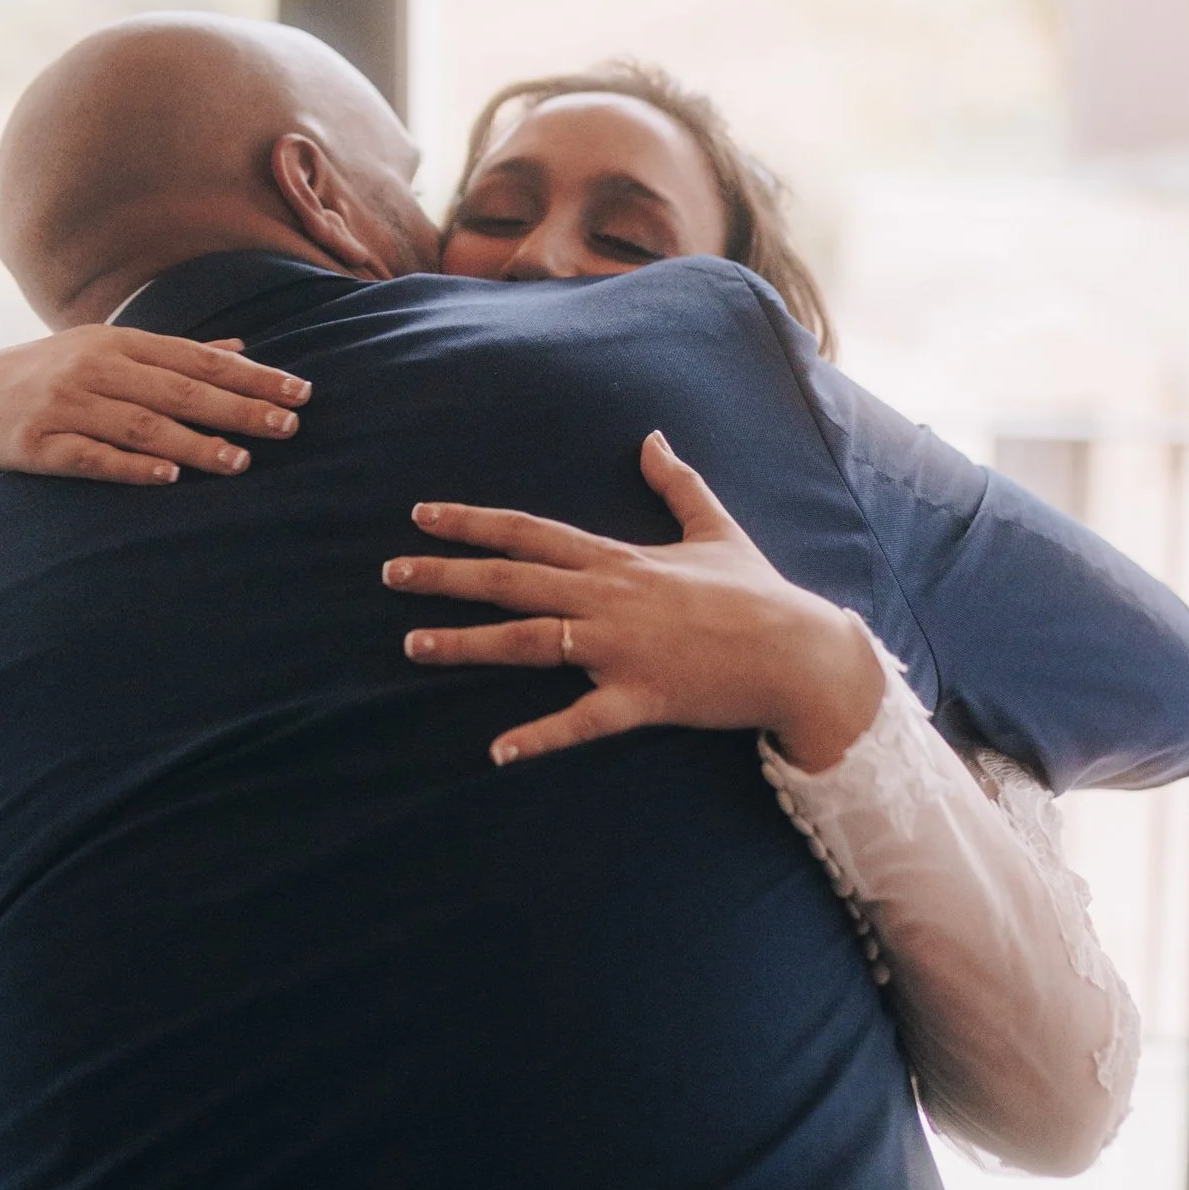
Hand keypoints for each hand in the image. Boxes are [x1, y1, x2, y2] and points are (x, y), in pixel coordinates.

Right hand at [0, 329, 311, 515]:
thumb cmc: (54, 375)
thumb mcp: (110, 352)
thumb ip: (175, 354)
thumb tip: (241, 348)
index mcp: (120, 342)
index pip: (199, 359)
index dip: (252, 376)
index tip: (300, 392)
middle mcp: (95, 367)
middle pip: (179, 390)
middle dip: (238, 408)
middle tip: (288, 426)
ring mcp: (64, 404)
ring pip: (141, 424)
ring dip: (194, 442)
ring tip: (240, 461)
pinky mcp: (36, 444)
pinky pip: (89, 456)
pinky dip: (129, 466)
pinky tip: (167, 476)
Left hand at [382, 431, 881, 769]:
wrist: (799, 654)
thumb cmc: (758, 593)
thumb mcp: (716, 528)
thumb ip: (678, 483)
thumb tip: (653, 438)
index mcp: (619, 559)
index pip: (531, 532)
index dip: (474, 522)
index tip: (422, 514)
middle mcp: (609, 598)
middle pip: (513, 581)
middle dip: (447, 575)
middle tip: (389, 571)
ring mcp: (621, 649)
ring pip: (529, 641)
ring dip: (467, 644)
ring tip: (412, 645)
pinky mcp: (640, 698)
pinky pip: (581, 720)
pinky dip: (539, 737)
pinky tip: (497, 751)